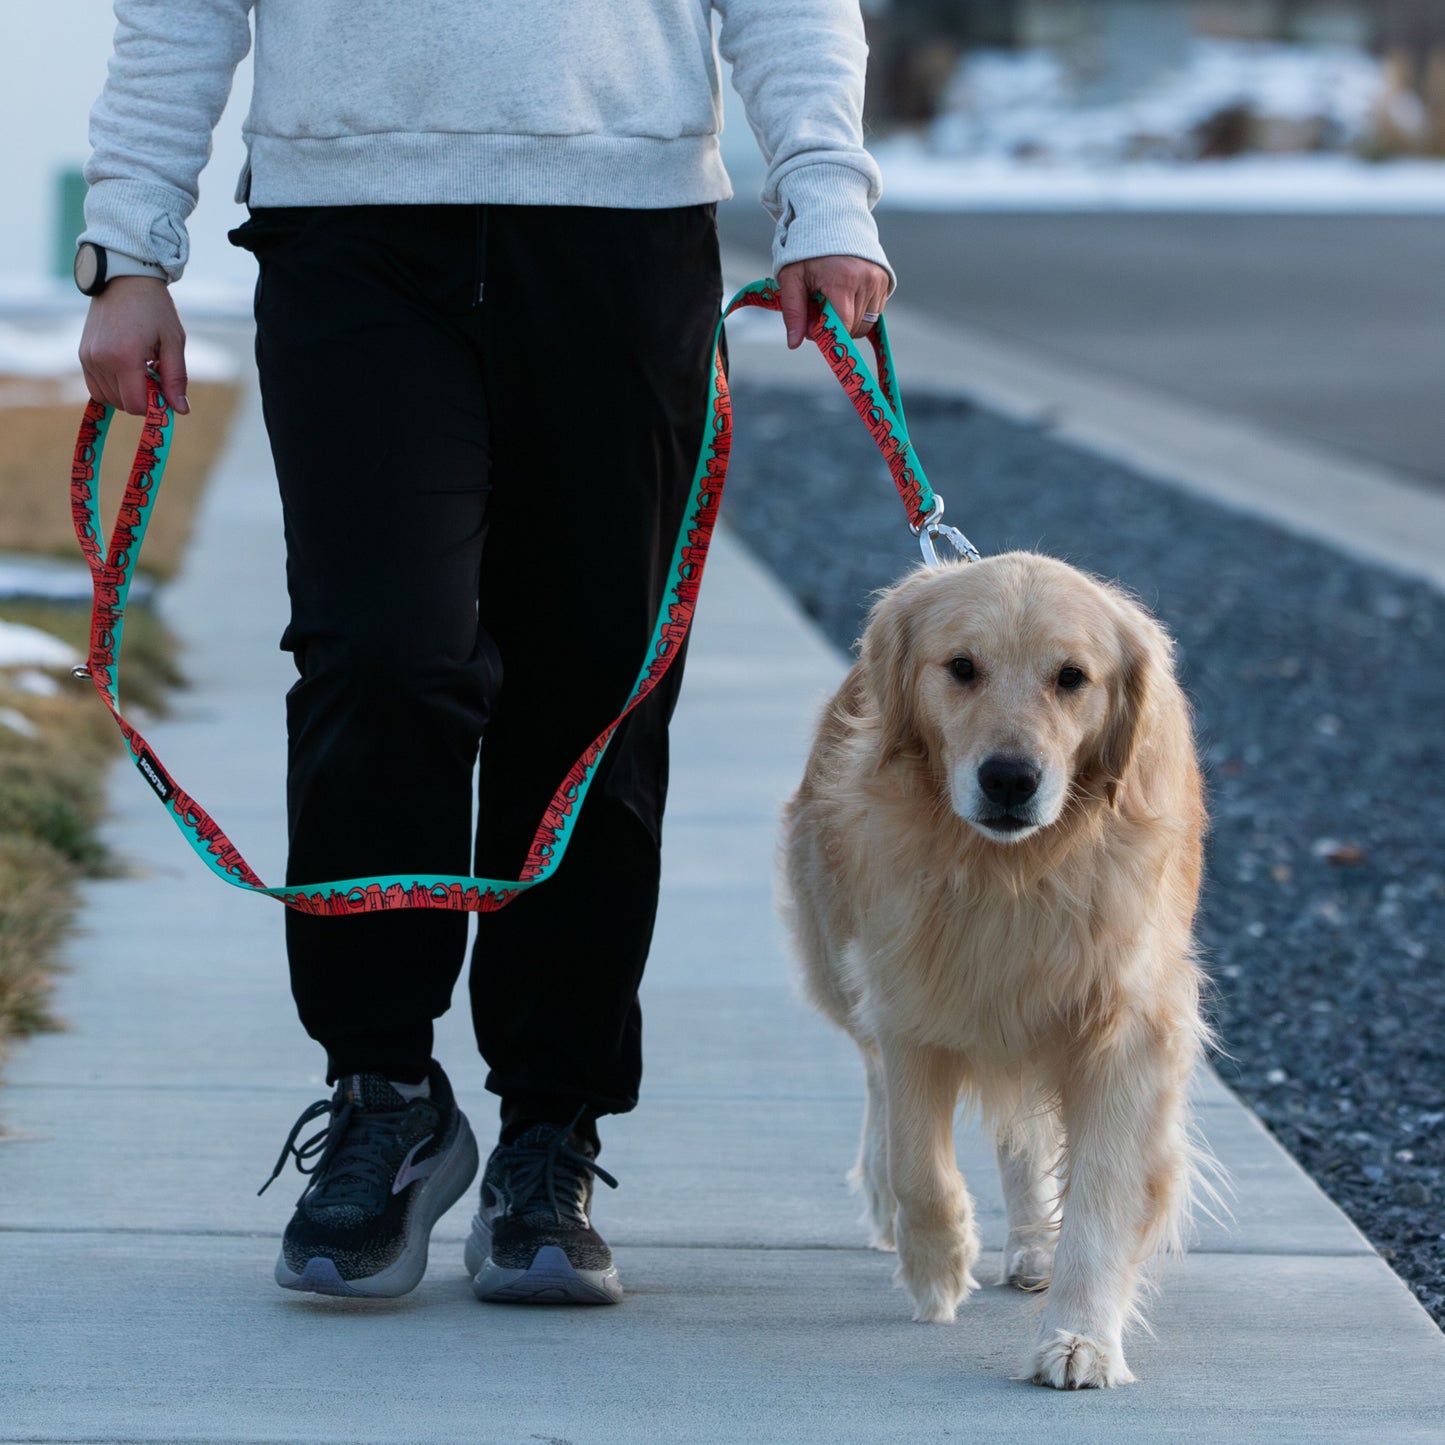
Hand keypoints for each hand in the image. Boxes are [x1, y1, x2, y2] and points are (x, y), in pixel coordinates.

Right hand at [79, 277, 189, 416]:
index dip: (154, 406)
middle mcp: (100, 360)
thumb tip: (180, 411)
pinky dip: (113, 387)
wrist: (124, 280)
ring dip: (127, 393)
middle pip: (122, 404)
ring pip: (108, 398)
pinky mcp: (83, 355)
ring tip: (141, 369)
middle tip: (155, 375)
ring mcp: (88, 358)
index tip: (165, 392)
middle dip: (142, 399)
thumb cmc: (155, 309)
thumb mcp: (173, 342)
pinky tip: (128, 370)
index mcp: (124, 357)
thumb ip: (176, 378)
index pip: (136, 405)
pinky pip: (96, 387)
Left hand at [777, 256, 890, 349]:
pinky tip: (846, 295)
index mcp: (843, 279)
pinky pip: (875, 312)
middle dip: (835, 327)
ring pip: (866, 323)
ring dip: (848, 321)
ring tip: (832, 300)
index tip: (813, 328)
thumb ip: (793, 312)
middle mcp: (866, 280)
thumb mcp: (792, 278)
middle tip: (819, 309)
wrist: (831, 219)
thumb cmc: (808, 250)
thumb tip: (794, 344)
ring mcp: (879, 280)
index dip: (828, 334)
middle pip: (854, 327)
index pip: (843, 325)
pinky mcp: (886, 280)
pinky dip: (860, 312)